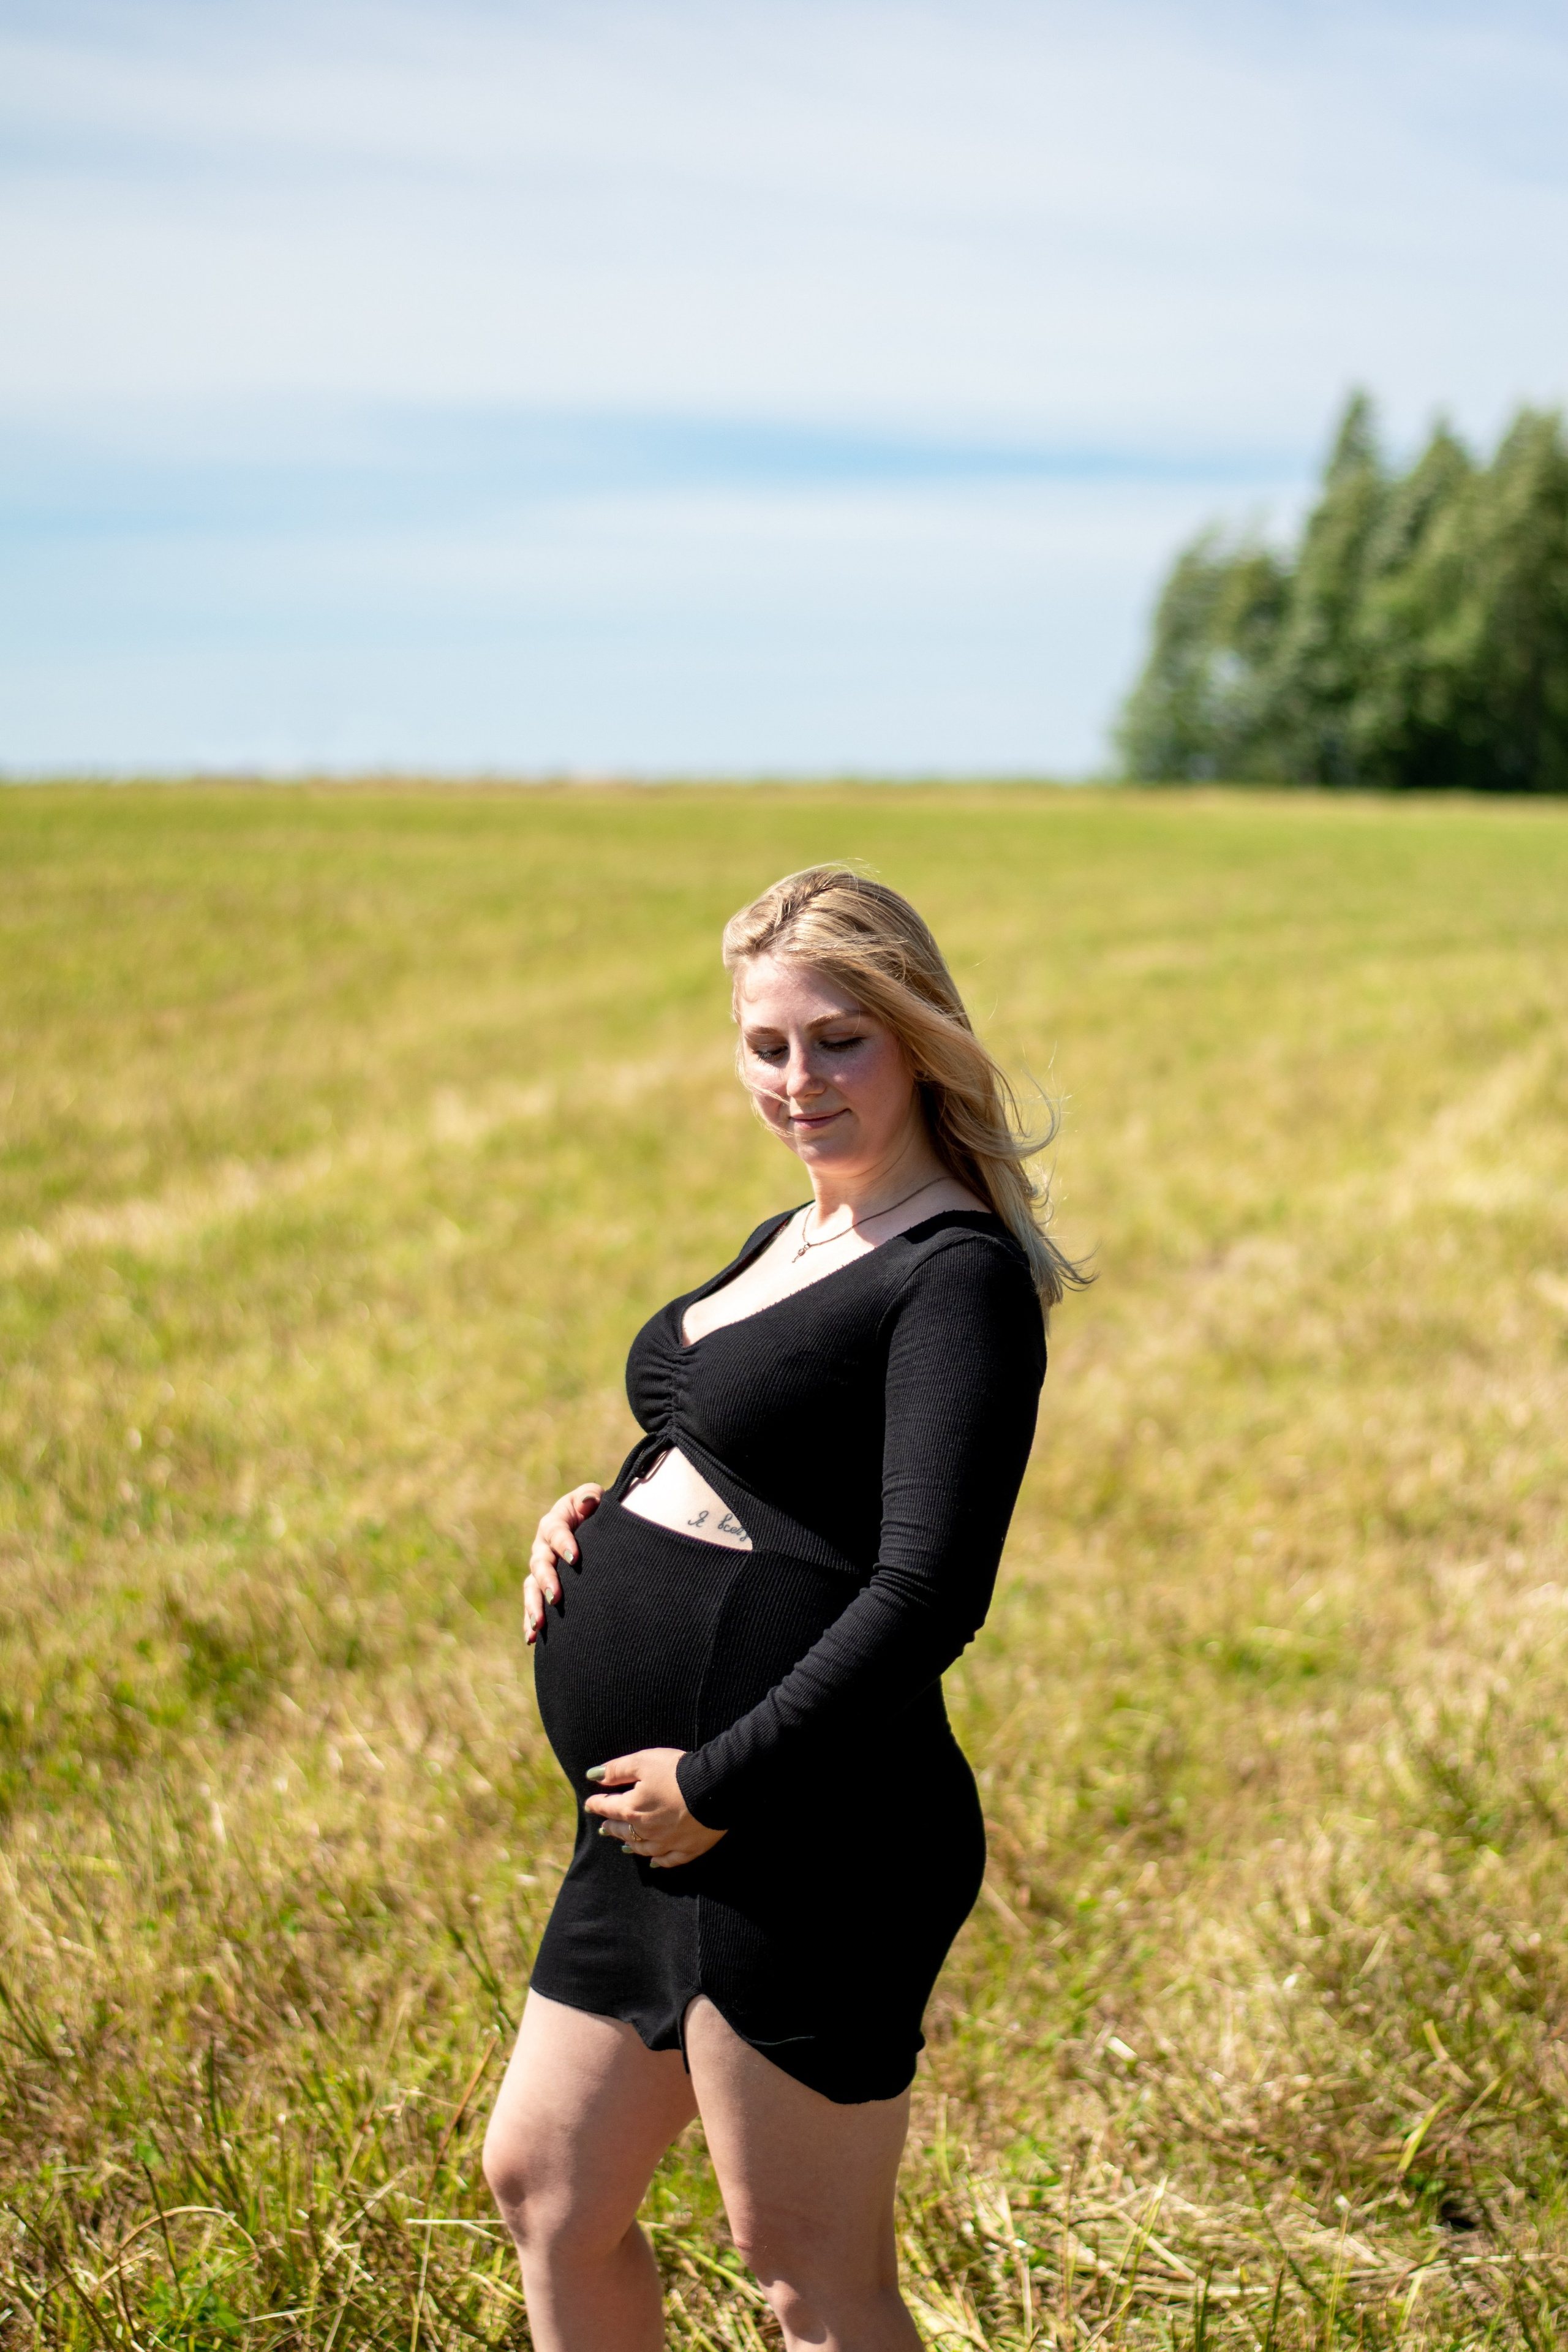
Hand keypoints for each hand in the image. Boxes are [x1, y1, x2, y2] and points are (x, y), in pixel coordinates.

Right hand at [524, 1483, 602, 1642]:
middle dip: (546, 1580)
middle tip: (555, 1596)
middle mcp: (543, 1547)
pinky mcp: (542, 1589)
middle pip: (539, 1562)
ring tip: (539, 1624)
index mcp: (555, 1522)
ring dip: (534, 1605)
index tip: (575, 1557)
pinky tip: (531, 1638)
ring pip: (531, 1588)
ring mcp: (540, 1570)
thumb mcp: (597, 1499)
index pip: (555, 1530)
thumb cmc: (597, 1512)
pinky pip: (532, 1605)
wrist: (597, 1533)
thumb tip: (586, 1503)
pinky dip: (529, 1621)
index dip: (563, 1542)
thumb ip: (590, 1497)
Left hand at [584, 1748, 725, 1868]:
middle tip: (604, 1826)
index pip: (608, 1807)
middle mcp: (646, 1831)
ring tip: (623, 1844)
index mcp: (632, 1808)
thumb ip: (617, 1769)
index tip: (590, 1803)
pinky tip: (654, 1864)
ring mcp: (667, 1843)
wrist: (715, 1788)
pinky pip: (668, 1861)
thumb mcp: (643, 1761)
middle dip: (611, 1826)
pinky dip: (658, 1862)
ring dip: (630, 1845)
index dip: (597, 1804)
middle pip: (623, 1830)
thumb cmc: (677, 1771)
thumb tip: (594, 1776)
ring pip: (642, 1848)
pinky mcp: (687, 1850)